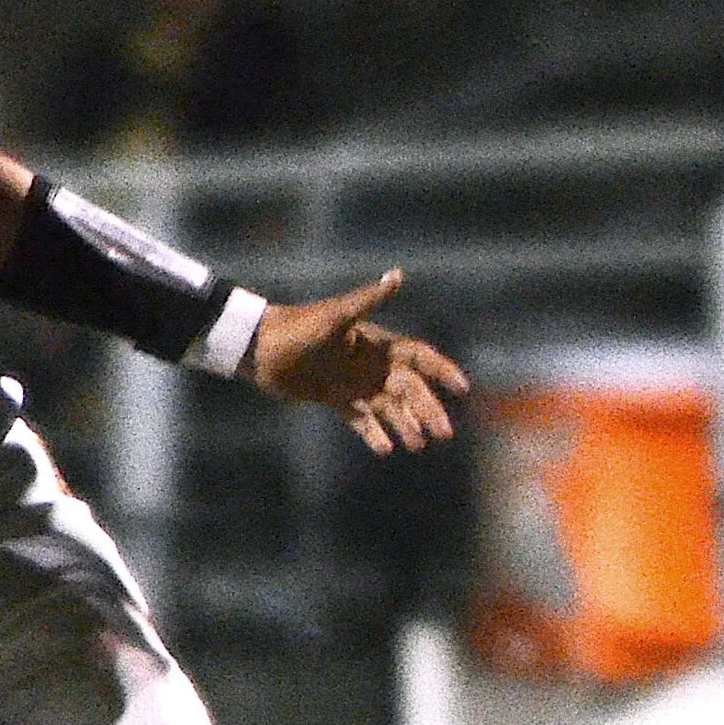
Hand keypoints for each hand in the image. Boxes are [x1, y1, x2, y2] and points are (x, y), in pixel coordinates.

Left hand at [246, 269, 468, 454]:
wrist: (260, 348)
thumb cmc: (297, 328)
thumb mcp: (334, 317)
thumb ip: (367, 300)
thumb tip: (397, 274)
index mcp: (376, 343)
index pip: (419, 356)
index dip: (442, 371)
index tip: (462, 389)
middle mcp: (369, 363)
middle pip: (409, 389)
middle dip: (428, 410)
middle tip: (444, 434)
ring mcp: (352, 382)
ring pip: (387, 407)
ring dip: (404, 425)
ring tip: (416, 445)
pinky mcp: (333, 398)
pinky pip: (359, 419)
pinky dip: (373, 433)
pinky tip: (386, 450)